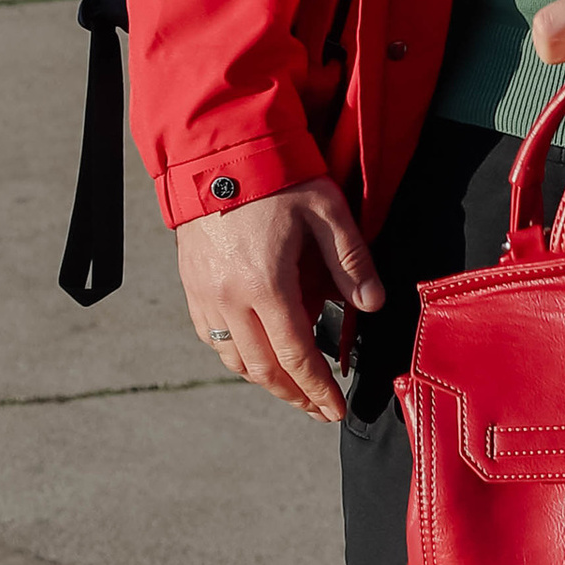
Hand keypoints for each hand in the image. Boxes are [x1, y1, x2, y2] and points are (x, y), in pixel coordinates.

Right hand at [175, 172, 383, 422]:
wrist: (219, 154)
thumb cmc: (277, 178)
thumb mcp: (326, 211)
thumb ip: (351, 262)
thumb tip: (373, 304)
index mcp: (267, 285)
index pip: (297, 356)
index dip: (318, 390)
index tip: (335, 409)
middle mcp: (231, 299)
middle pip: (264, 369)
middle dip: (295, 396)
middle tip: (319, 410)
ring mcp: (206, 296)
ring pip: (235, 360)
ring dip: (266, 382)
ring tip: (293, 389)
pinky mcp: (192, 287)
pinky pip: (213, 339)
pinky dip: (237, 358)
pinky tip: (257, 357)